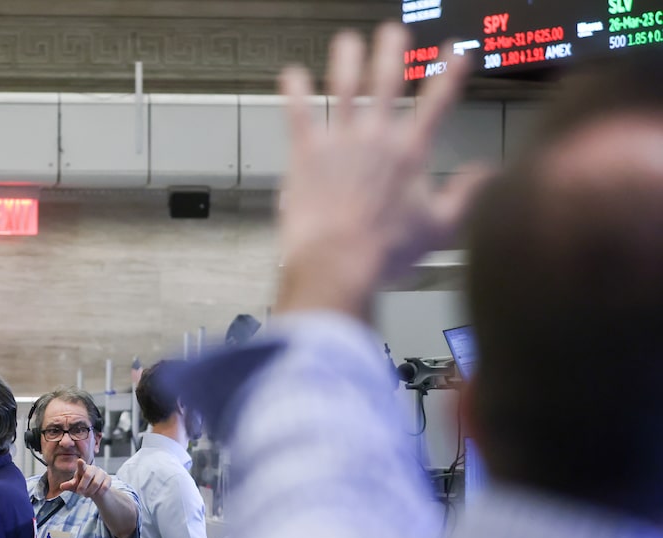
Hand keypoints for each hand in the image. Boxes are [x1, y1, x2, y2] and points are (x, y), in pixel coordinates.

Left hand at [59, 458, 110, 498]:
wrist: (96, 490)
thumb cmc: (83, 485)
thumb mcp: (75, 486)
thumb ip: (69, 485)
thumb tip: (61, 486)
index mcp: (83, 468)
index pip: (81, 466)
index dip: (80, 464)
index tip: (79, 461)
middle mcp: (93, 468)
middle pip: (87, 476)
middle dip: (82, 486)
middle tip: (79, 492)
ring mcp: (101, 473)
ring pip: (96, 483)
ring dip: (90, 492)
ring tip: (87, 494)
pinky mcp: (108, 478)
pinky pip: (104, 487)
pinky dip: (99, 493)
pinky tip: (96, 493)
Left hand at [276, 23, 488, 320]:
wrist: (338, 263)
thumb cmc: (387, 252)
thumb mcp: (439, 228)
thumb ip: (466, 195)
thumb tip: (489, 172)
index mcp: (411, 152)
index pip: (437, 102)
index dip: (449, 73)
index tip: (455, 52)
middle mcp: (377, 136)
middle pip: (387, 80)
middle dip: (392, 51)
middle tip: (393, 31)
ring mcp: (340, 140)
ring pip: (344, 86)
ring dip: (347, 58)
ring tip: (347, 40)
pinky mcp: (306, 152)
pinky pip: (298, 111)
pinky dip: (294, 89)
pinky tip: (291, 72)